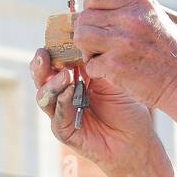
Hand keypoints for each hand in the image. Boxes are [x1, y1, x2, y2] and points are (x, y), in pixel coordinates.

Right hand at [29, 48, 156, 174]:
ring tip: (65, 74)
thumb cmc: (127, 108)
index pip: (55, 61)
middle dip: (41, 64)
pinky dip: (62, 102)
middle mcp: (63, 94)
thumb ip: (95, 64)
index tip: (54, 37)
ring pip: (44, 95)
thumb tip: (81, 41)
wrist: (135, 139)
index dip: (53, 50)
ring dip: (52, 83)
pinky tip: (69, 92)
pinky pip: (57, 115)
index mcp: (73, 78)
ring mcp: (61, 112)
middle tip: (44, 53)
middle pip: (42, 77)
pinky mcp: (63, 130)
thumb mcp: (112, 80)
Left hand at [72, 0, 176, 107]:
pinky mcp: (115, 65)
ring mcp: (121, 42)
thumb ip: (131, 11)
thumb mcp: (157, 19)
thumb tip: (100, 7)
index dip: (91, 6)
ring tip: (101, 56)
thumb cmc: (174, 54)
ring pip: (82, 38)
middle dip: (87, 31)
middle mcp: (130, 19)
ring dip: (87, 49)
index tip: (95, 18)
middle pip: (86, 17)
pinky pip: (90, 64)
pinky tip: (112, 72)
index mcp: (140, 4)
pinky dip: (97, 70)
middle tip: (98, 43)